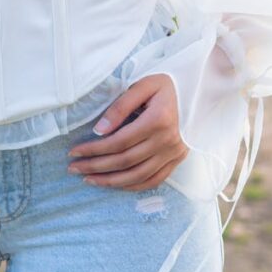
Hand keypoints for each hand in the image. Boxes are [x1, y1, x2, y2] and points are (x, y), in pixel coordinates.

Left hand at [67, 73, 187, 190]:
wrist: (197, 92)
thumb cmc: (166, 85)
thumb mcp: (142, 86)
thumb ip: (120, 106)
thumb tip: (98, 131)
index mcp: (157, 120)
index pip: (119, 142)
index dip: (94, 149)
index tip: (74, 151)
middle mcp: (167, 141)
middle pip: (125, 161)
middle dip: (96, 166)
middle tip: (74, 168)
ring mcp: (174, 154)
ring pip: (137, 176)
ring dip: (111, 181)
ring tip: (89, 179)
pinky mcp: (177, 160)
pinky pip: (153, 180)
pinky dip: (133, 186)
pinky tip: (115, 184)